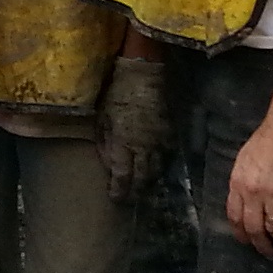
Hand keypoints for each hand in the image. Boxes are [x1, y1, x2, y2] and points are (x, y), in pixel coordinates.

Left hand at [98, 54, 168, 202]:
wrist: (143, 74)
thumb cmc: (116, 93)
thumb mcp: (102, 117)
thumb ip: (105, 143)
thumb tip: (108, 164)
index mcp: (124, 143)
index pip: (123, 176)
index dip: (119, 190)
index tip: (115, 198)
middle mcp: (144, 146)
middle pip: (143, 178)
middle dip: (136, 191)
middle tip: (130, 197)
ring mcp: (160, 140)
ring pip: (157, 169)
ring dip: (149, 180)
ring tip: (143, 186)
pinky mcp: (170, 132)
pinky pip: (168, 155)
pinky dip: (162, 164)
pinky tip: (157, 166)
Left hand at [224, 111, 272, 258]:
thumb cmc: (265, 141)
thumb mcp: (243, 161)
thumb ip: (241, 182)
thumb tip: (242, 199)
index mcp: (237, 184)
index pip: (234, 217)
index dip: (241, 233)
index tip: (247, 241)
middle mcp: (253, 194)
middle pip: (254, 228)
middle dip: (260, 245)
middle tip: (268, 253)